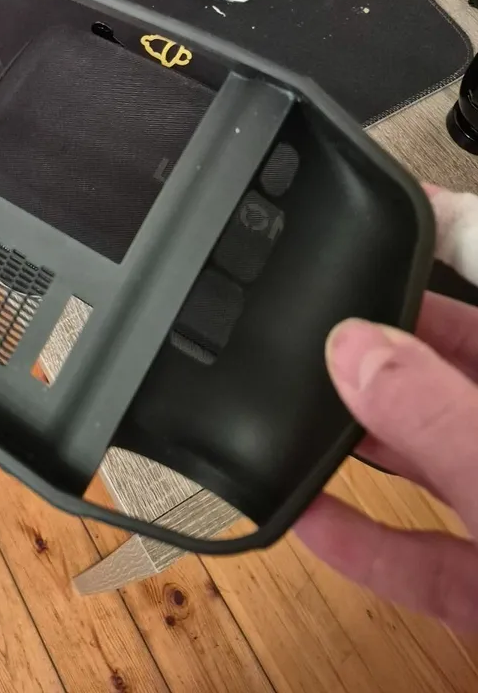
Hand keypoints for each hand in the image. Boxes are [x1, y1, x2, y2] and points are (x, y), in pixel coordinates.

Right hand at [295, 186, 477, 632]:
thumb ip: (441, 420)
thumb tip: (356, 348)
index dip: (445, 230)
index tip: (372, 206)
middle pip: (464, 359)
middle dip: (384, 341)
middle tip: (309, 322)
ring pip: (442, 452)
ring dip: (368, 437)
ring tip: (293, 407)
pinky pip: (429, 548)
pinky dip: (369, 536)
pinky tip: (308, 514)